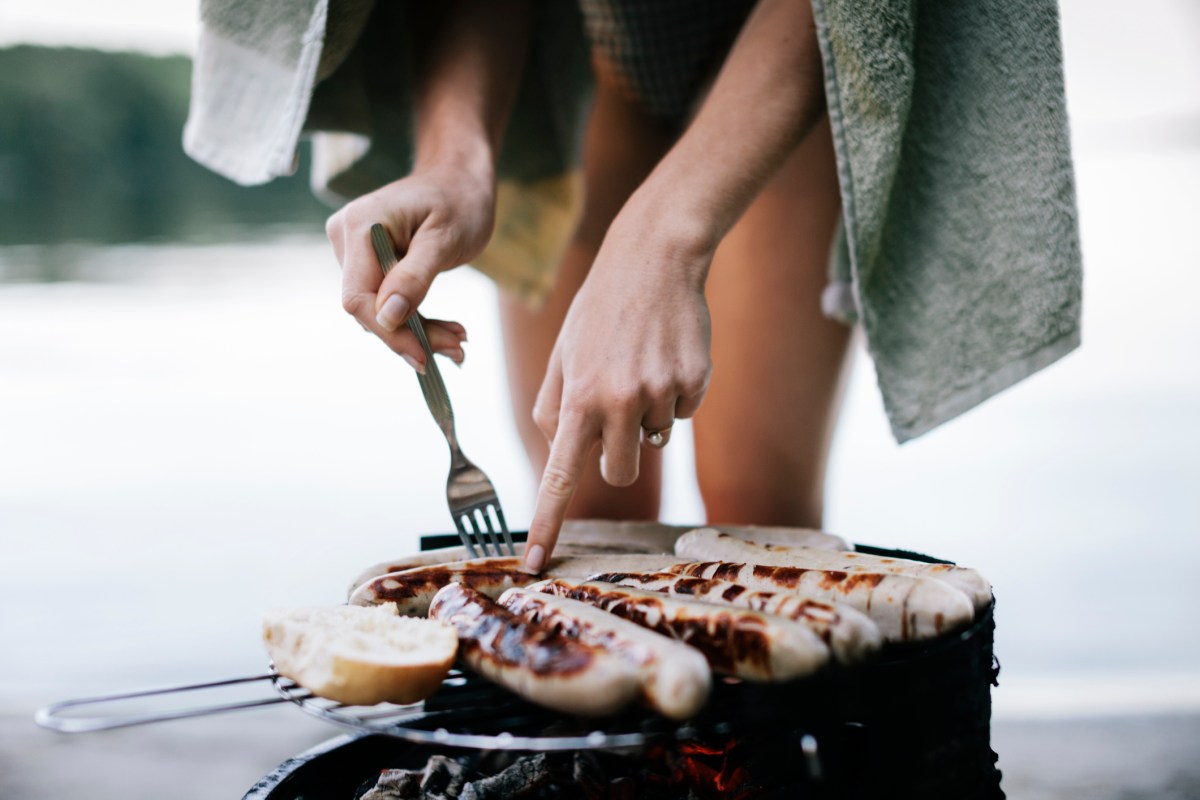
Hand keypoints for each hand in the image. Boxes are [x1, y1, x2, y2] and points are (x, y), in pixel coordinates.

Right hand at [325, 161, 495, 369]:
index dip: (388, 332)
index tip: (423, 357)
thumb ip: (414, 277)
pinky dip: (417, 319)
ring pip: (380, 310)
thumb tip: (388, 316)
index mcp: (360, 226)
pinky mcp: (368, 262)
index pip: (358, 297)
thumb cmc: (459, 199)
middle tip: (458, 349)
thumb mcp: (445, 239)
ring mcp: (354, 250)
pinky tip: (447, 330)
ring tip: (459, 340)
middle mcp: (346, 237)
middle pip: (370, 308)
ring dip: (420, 331)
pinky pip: (387, 300)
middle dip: (413, 335)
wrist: (458, 177)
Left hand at [524, 212, 714, 570]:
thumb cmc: (599, 309)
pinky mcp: (697, 381)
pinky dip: (676, 394)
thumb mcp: (563, 354)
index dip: (548, 523)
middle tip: (615, 407)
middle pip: (620, 472)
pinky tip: (666, 355)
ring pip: (655, 441)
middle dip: (617, 455)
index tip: (535, 562)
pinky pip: (684, 413)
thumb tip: (563, 458)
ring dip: (647, 418)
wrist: (655, 257)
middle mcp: (621, 401)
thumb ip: (555, 410)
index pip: (560, 475)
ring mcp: (662, 392)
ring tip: (640, 366)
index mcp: (578, 397)